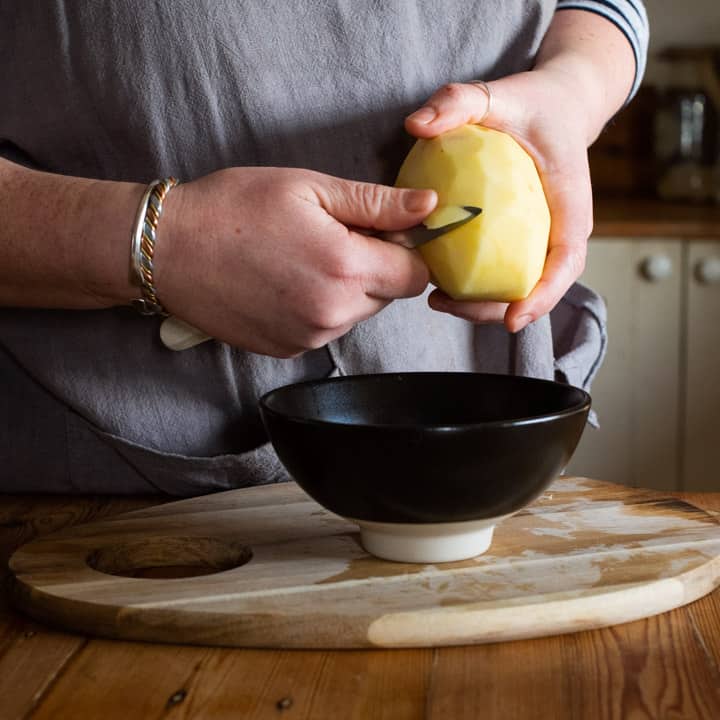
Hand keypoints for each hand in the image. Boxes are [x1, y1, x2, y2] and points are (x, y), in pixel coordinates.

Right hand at [154, 167, 435, 355]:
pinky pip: (324, 328)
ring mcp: (309, 337)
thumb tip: (429, 207)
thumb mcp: (309, 189)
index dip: (405, 250)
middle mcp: (334, 313)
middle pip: (387, 296)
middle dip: (373, 268)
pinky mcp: (288, 350)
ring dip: (345, 290)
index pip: (415, 275)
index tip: (378, 231)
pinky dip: (317, 308)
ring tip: (299, 258)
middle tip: (329, 237)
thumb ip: (377, 203)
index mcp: (346, 268)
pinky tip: (284, 282)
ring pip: (356, 314)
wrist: (168, 250)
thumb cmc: (233, 209)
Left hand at [404, 70, 593, 332]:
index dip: (543, 295)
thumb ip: (457, 101)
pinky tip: (439, 282)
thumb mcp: (497, 92)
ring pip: (521, 285)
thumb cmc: (532, 103)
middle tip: (446, 306)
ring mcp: (546, 237)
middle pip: (540, 286)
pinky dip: (478, 285)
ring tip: (436, 300)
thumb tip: (415, 125)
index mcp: (570, 202)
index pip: (567, 259)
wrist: (558, 106)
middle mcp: (563, 229)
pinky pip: (506, 269)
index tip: (512, 319)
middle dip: (498, 310)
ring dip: (483, 305)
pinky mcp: (527, 238)